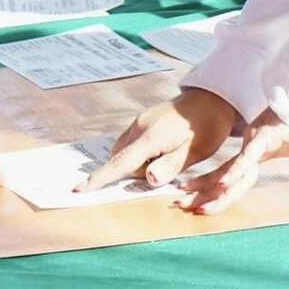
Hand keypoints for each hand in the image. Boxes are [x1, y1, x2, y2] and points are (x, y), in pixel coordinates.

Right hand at [77, 87, 237, 192]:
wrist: (210, 98)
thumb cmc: (206, 128)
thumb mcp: (195, 151)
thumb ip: (171, 165)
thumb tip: (148, 178)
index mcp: (151, 136)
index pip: (120, 163)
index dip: (99, 178)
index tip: (78, 189)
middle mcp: (139, 127)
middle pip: (124, 162)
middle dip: (140, 173)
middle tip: (171, 164)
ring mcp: (138, 122)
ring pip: (126, 154)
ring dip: (141, 163)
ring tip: (170, 155)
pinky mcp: (141, 121)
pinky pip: (131, 145)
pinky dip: (141, 154)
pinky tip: (164, 149)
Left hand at [176, 108, 288, 214]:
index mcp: (259, 155)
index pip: (233, 179)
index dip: (216, 193)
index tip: (199, 207)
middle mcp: (252, 150)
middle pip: (223, 178)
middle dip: (201, 193)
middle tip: (178, 206)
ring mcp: (256, 142)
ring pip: (229, 170)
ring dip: (208, 185)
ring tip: (187, 199)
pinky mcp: (264, 135)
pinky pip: (249, 156)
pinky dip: (237, 169)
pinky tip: (223, 182)